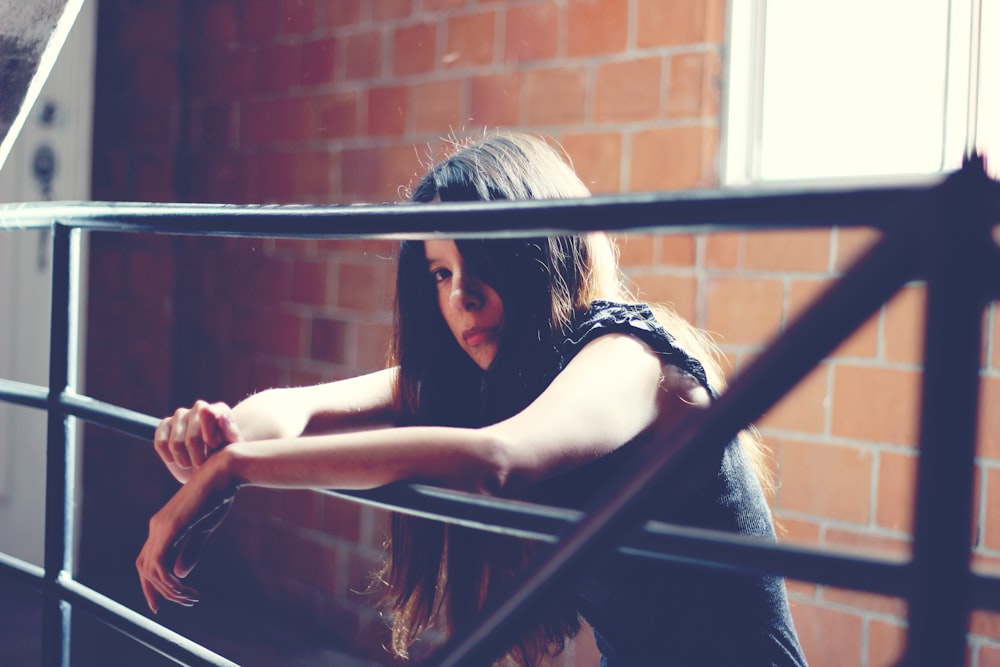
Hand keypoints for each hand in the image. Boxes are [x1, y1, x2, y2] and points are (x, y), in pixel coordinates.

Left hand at [136, 453, 236, 612]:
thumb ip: (190, 549)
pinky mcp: (169, 529)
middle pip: (144, 567)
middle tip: (171, 608)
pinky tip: (185, 589)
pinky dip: (169, 583)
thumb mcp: (203, 528)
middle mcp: (156, 527)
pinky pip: (159, 565)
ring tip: (191, 598)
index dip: (151, 583)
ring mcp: (160, 527)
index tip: (163, 602)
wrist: (224, 474)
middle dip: (154, 592)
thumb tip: (178, 573)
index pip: (148, 560)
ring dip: (169, 591)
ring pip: (152, 570)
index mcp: (163, 526)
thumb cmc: (218, 496)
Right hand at [154, 401, 242, 482]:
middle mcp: (200, 407)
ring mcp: (180, 415)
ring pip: (175, 444)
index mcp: (220, 410)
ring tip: (193, 462)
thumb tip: (218, 415)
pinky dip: (169, 457)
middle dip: (198, 458)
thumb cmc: (223, 458)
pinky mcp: (164, 425)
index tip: (215, 453)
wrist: (207, 468)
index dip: (211, 445)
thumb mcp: (232, 450)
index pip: (210, 424)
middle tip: (203, 463)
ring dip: (184, 461)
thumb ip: (229, 432)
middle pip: (192, 439)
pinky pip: (161, 443)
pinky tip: (178, 459)